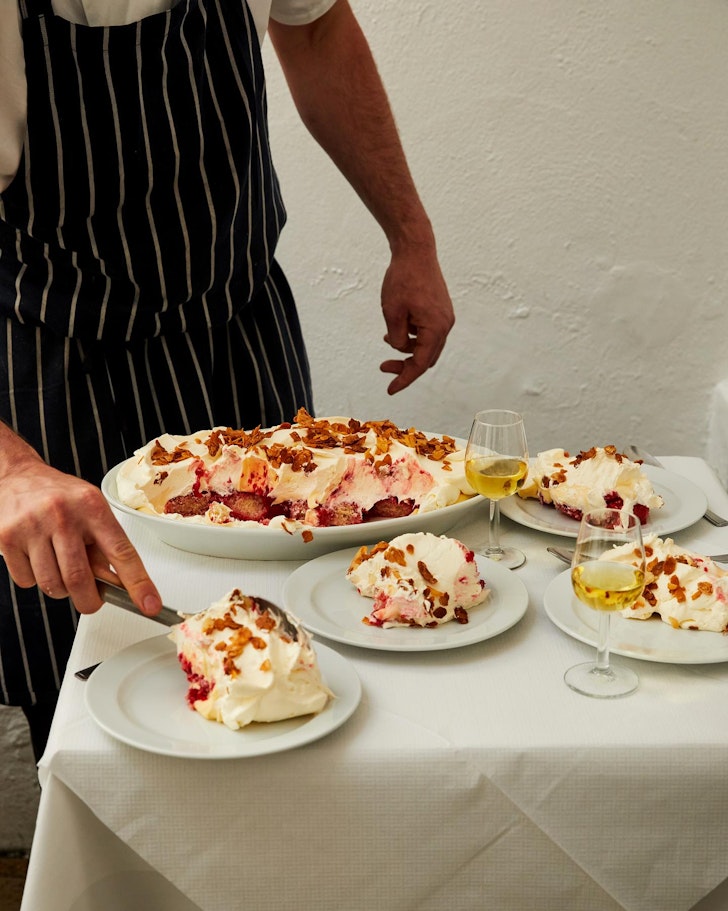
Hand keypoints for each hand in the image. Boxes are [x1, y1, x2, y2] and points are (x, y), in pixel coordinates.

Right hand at [0, 456, 161, 616]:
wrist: (16, 475)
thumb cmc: (60, 495)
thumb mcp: (91, 510)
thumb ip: (104, 545)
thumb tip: (119, 584)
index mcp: (92, 507)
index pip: (121, 552)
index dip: (138, 583)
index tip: (150, 604)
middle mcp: (63, 514)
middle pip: (80, 578)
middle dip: (90, 601)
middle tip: (92, 601)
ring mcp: (32, 526)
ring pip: (52, 585)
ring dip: (61, 590)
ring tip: (61, 570)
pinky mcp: (7, 538)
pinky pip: (26, 581)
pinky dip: (35, 580)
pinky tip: (38, 559)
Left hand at [379, 245, 453, 393]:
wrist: (416, 251)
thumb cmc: (402, 280)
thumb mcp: (392, 312)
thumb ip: (396, 337)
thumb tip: (400, 349)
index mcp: (435, 329)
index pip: (420, 365)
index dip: (404, 379)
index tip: (390, 390)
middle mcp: (445, 326)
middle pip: (426, 358)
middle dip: (405, 366)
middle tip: (383, 366)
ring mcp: (445, 318)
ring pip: (427, 346)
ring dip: (408, 350)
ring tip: (386, 341)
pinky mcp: (441, 311)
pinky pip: (428, 333)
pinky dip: (413, 337)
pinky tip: (396, 330)